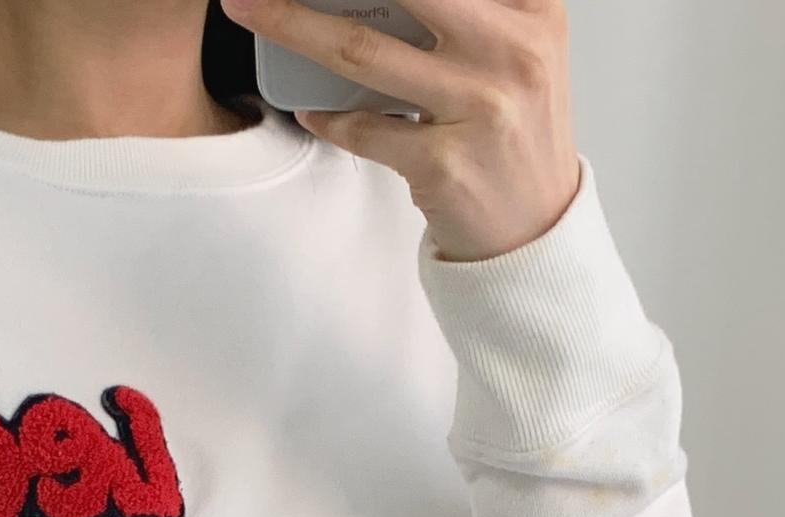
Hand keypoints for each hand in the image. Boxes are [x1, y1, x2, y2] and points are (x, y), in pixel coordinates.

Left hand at [219, 0, 580, 261]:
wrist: (532, 228)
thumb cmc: (510, 131)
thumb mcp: (513, 50)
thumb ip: (465, 12)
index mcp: (531, 9)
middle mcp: (512, 51)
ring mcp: (479, 109)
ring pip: (362, 52)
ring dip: (293, 26)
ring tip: (252, 9)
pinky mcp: (445, 165)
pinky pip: (362, 129)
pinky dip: (326, 116)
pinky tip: (310, 109)